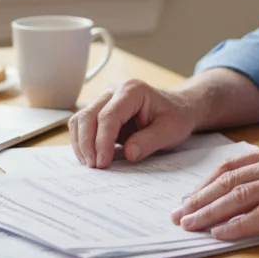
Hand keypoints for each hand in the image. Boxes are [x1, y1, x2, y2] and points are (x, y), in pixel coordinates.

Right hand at [68, 79, 201, 167]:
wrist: (177, 109)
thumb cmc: (175, 117)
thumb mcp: (170, 131)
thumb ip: (149, 141)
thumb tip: (128, 153)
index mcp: (132, 90)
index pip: (108, 115)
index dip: (102, 140)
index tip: (102, 162)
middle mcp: (114, 91)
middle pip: (88, 116)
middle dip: (87, 144)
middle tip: (94, 167)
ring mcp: (104, 99)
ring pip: (80, 119)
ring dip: (81, 143)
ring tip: (91, 165)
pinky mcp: (100, 111)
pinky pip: (82, 125)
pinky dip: (82, 142)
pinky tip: (90, 157)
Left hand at [169, 141, 258, 240]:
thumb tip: (252, 196)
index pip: (230, 166)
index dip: (205, 184)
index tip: (188, 199)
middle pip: (227, 180)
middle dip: (198, 199)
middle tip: (179, 216)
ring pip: (239, 195)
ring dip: (210, 212)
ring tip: (191, 226)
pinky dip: (236, 224)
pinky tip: (221, 234)